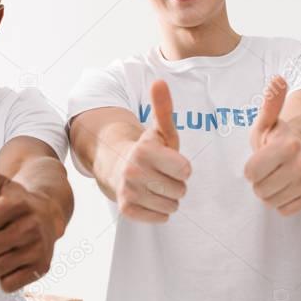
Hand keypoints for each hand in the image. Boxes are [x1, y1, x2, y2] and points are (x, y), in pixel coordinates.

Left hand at [0, 146, 65, 292]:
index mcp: (17, 204)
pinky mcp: (42, 267)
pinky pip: (6, 285)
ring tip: (2, 250)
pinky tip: (13, 262)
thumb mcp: (0, 184)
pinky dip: (5, 277)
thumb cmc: (15, 200)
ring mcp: (38, 248)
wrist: (50, 212)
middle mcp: (30, 226)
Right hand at [113, 80, 190, 222]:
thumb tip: (160, 82)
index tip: (170, 161)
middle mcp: (133, 172)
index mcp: (145, 151)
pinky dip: (158, 211)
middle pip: (180, 190)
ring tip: (155, 185)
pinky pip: (160, 218)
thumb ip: (163, 108)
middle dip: (176, 183)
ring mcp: (128, 192)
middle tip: (161, 174)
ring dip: (168, 198)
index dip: (182, 166)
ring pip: (172, 206)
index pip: (186, 170)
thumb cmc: (147, 150)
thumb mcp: (159, 130)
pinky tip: (149, 197)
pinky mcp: (126, 209)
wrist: (115, 165)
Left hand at [244, 76, 300, 215]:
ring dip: (271, 192)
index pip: (250, 174)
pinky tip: (288, 186)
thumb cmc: (281, 136)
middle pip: (260, 190)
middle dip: (260, 181)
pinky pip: (284, 210)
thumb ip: (270, 104)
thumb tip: (278, 79)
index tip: (261, 158)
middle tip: (270, 168)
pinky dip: (283, 201)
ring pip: (271, 202)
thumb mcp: (269, 122)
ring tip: (279, 176)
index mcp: (288, 145)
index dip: (251, 168)